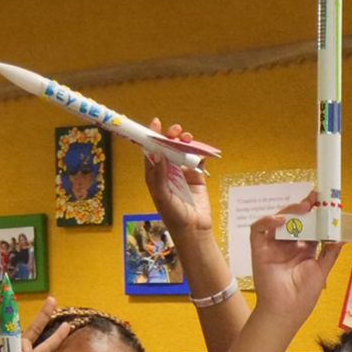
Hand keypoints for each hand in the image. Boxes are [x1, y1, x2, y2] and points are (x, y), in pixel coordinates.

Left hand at [143, 119, 211, 237]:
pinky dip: (200, 154)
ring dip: (185, 142)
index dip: (152, 136)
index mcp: (155, 174)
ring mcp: (183, 173)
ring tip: (188, 138)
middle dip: (171, 136)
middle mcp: (168, 171)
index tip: (155, 124)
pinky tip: (200, 151)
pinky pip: (198, 161)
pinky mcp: (197, 177)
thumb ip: (159, 175)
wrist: (193, 228)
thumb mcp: (162, 195)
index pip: (151, 150)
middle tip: (176, 130)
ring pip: (183, 151)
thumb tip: (157, 153)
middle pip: (168, 147)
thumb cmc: (173, 215)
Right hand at [248, 193, 344, 321]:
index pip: (309, 227)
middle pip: (294, 220)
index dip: (316, 214)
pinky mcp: (259, 250)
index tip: (325, 202)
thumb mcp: (321, 269)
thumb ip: (330, 251)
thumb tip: (343, 236)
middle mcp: (288, 246)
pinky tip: (281, 221)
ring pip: (278, 221)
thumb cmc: (303, 295)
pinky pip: (258, 230)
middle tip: (315, 199)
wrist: (286, 311)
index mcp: (303, 250)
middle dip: (304, 208)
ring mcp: (273, 246)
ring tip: (304, 207)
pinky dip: (267, 221)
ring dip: (290, 211)